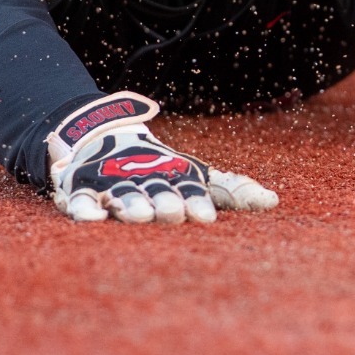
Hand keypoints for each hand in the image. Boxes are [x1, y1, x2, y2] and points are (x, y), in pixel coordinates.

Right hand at [45, 92, 277, 223]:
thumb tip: (275, 202)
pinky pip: (79, 200)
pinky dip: (84, 208)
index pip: (189, 190)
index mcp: (173, 177)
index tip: (206, 218)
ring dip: (131, 203)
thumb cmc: (161, 169)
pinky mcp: (79, 188)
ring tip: (139, 215)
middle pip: (156, 191)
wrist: (102, 136)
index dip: (196, 202)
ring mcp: (111, 183)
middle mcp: (144, 179)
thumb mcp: (197, 177)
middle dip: (164, 202)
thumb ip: (233, 191)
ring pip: (122, 195)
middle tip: (172, 213)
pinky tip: (93, 217)